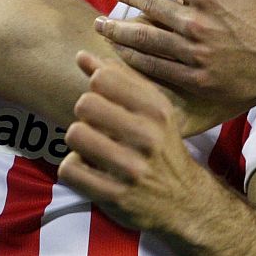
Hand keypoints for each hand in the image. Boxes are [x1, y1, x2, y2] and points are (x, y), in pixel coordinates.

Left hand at [58, 51, 216, 231]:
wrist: (185, 200)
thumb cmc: (161, 146)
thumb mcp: (152, 110)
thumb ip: (118, 79)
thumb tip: (81, 55)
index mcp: (156, 110)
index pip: (103, 78)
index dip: (95, 88)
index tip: (105, 102)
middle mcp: (147, 137)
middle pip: (85, 104)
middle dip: (85, 115)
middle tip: (97, 127)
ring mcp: (131, 169)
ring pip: (75, 134)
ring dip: (78, 142)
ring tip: (93, 148)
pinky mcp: (115, 196)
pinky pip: (69, 169)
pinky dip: (74, 169)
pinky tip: (90, 171)